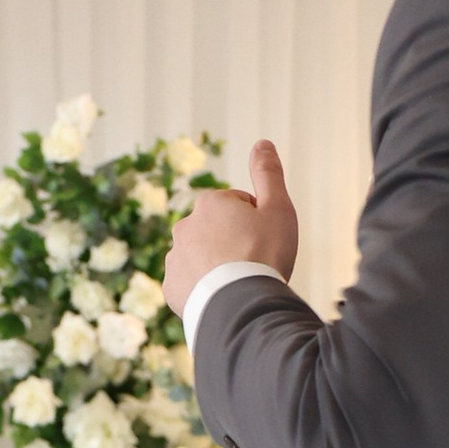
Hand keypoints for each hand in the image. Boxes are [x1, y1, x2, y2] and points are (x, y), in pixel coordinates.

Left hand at [163, 141, 300, 320]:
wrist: (241, 305)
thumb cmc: (264, 254)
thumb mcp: (277, 208)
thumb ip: (268, 174)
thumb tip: (262, 143)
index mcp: (210, 203)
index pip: (239, 206)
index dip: (258, 222)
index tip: (265, 241)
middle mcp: (185, 226)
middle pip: (218, 231)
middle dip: (234, 243)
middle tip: (254, 263)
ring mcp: (175, 258)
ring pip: (202, 257)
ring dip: (218, 266)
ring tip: (238, 283)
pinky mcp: (171, 288)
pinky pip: (190, 284)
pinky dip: (204, 289)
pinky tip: (222, 297)